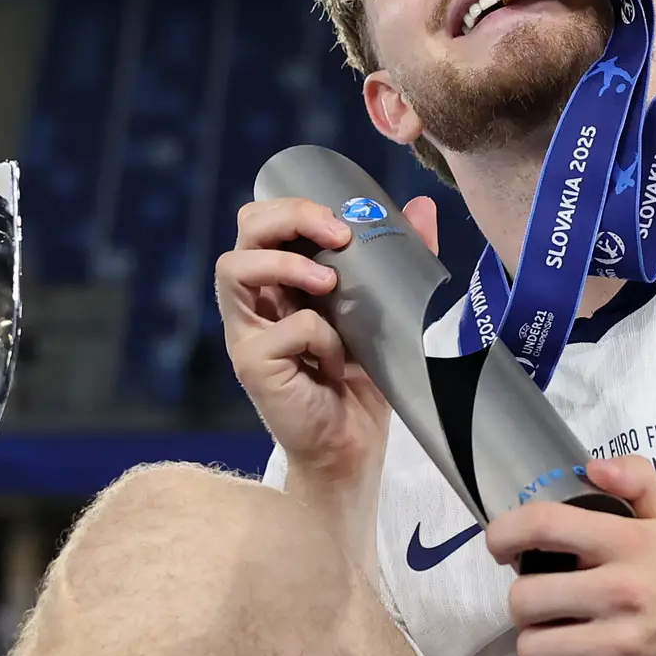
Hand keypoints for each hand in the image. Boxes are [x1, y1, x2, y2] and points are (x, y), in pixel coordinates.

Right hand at [214, 192, 440, 496]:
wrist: (354, 448)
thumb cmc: (363, 380)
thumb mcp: (382, 310)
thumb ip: (396, 259)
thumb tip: (420, 208)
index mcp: (279, 281)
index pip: (265, 221)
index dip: (297, 207)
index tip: (346, 220)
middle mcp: (255, 302)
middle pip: (245, 232)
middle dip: (289, 218)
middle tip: (337, 234)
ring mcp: (247, 333)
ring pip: (234, 269)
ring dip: (286, 266)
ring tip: (330, 282)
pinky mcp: (252, 365)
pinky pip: (281, 330)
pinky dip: (318, 337)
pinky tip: (338, 361)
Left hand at [486, 456, 655, 655]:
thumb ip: (635, 482)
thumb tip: (591, 467)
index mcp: (632, 545)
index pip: (546, 525)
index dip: (506, 532)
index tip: (499, 545)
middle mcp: (624, 594)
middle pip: (523, 598)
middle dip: (527, 602)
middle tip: (547, 604)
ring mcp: (620, 650)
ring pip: (531, 648)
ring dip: (542, 644)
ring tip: (565, 638)